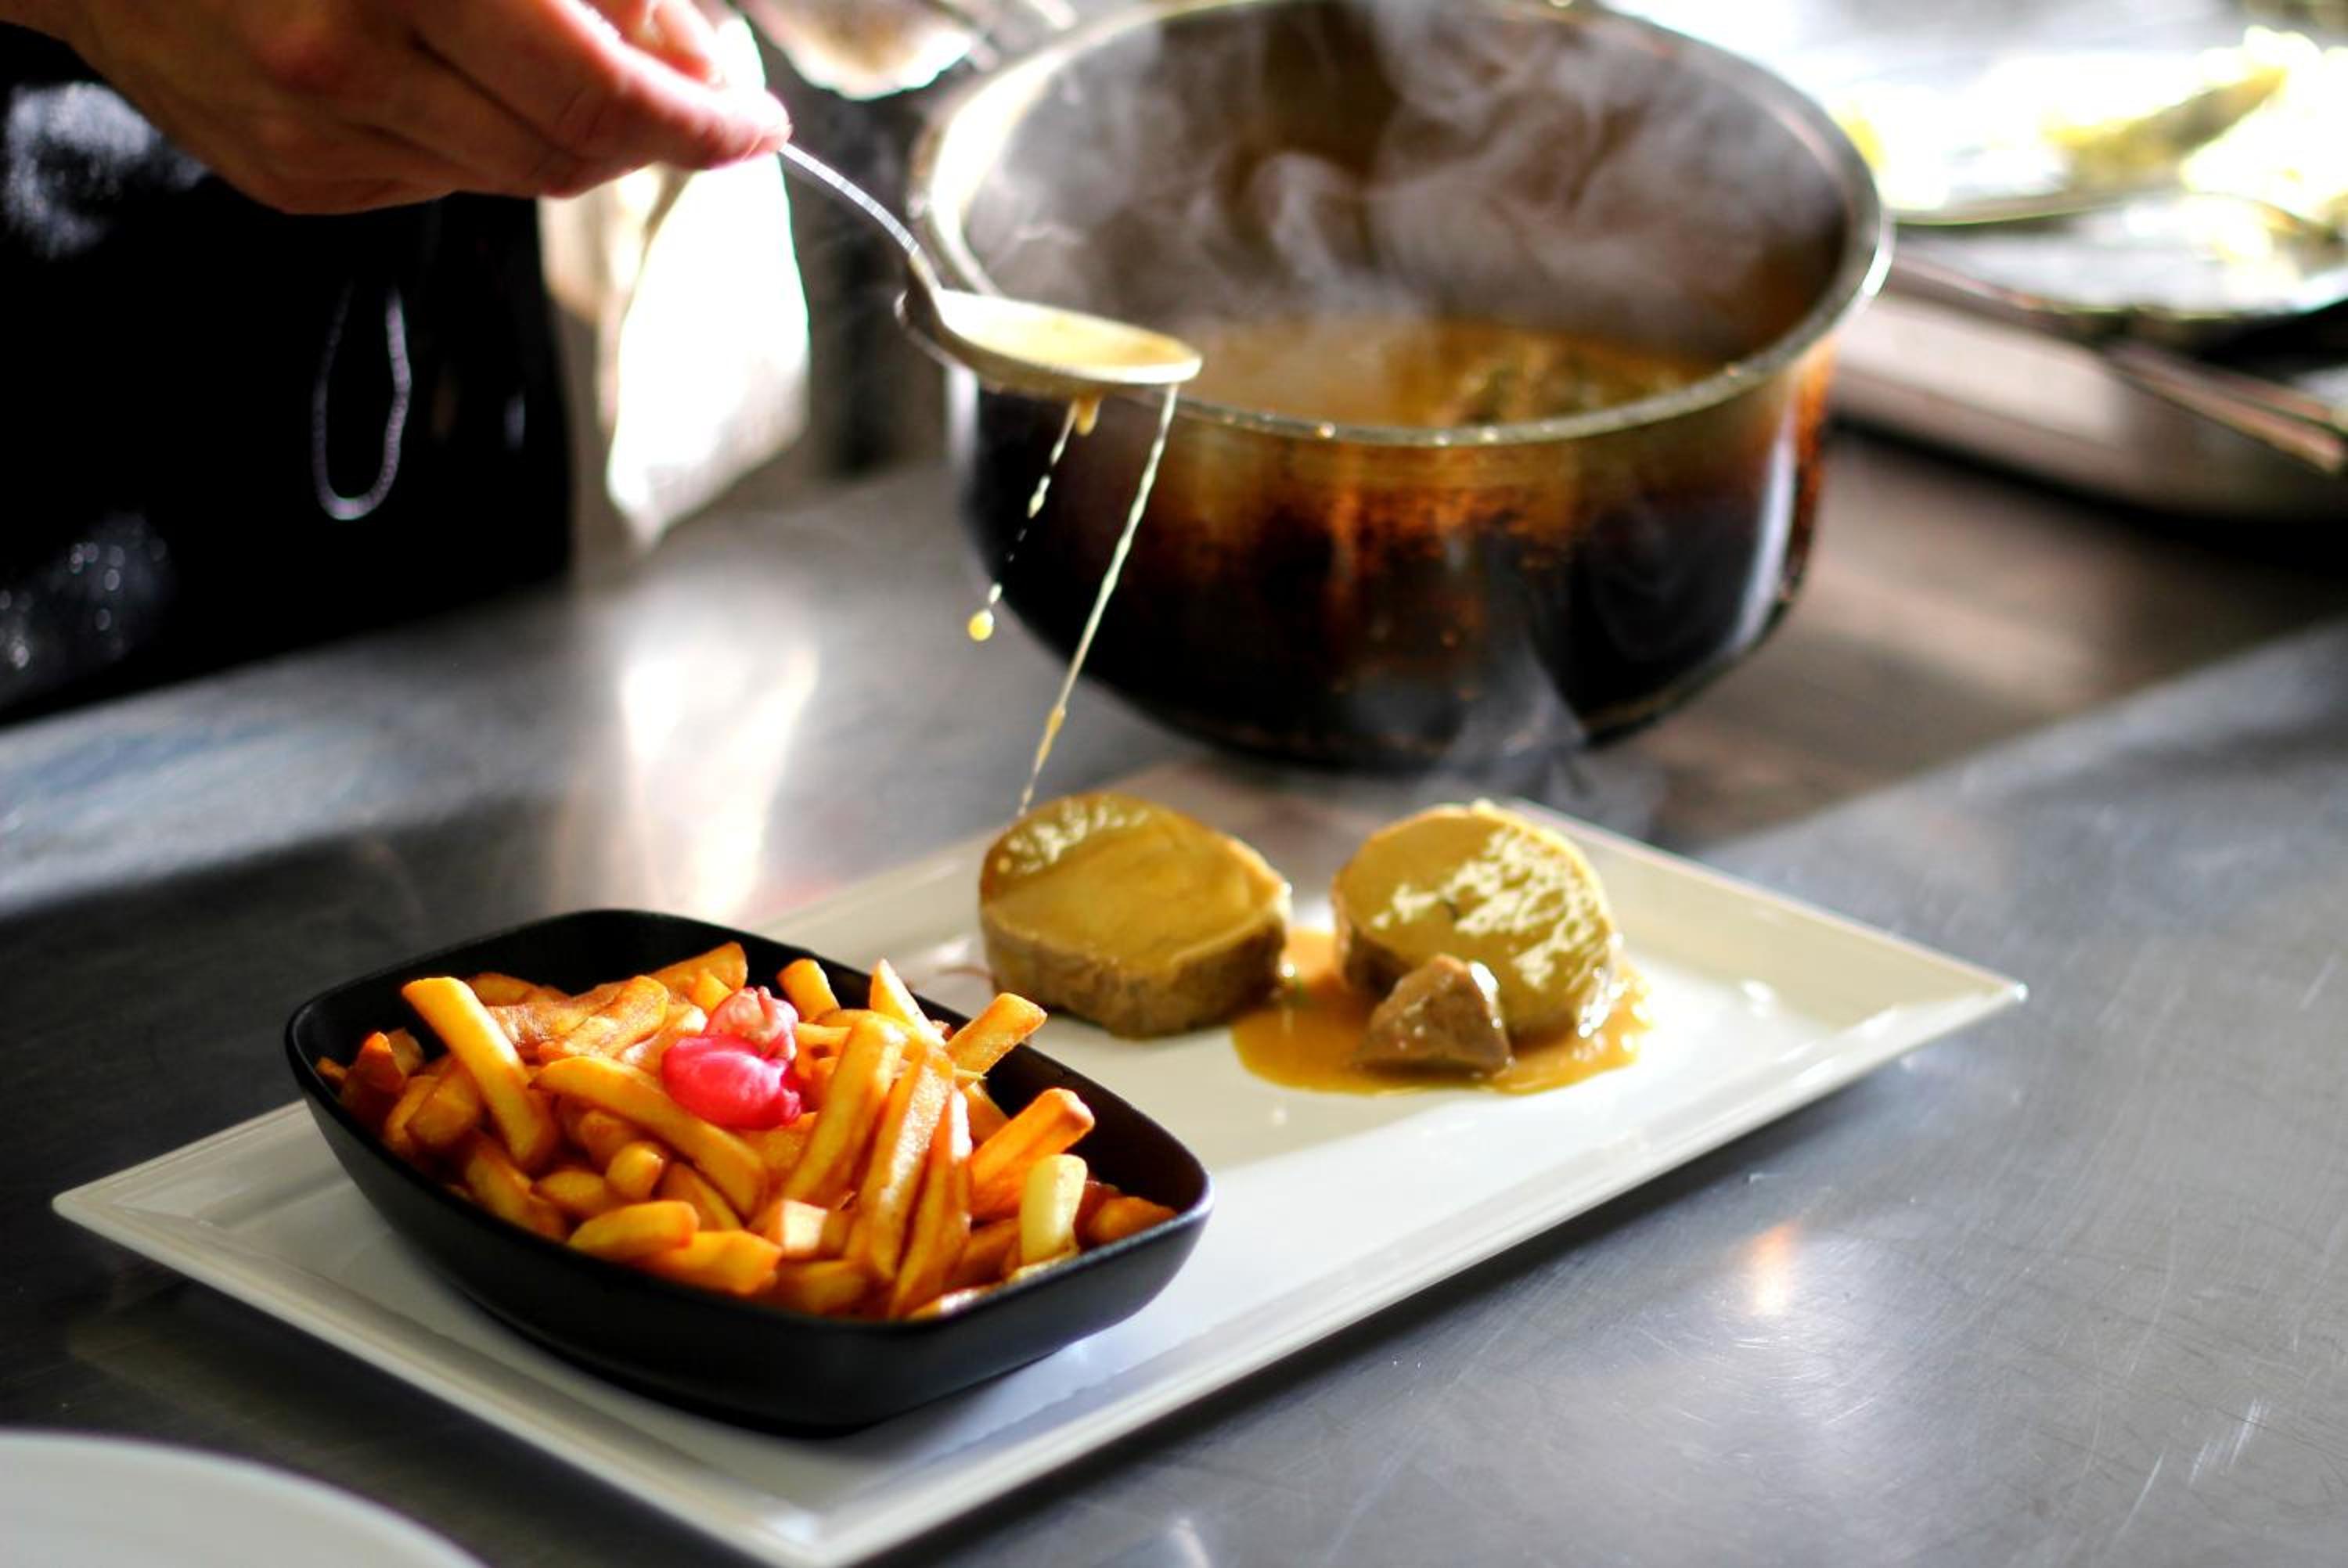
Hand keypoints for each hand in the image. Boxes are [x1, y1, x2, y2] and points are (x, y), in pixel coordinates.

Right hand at [37, 0, 790, 212]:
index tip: (756, 119)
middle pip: (576, 153)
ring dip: (582, 137)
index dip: (706, 117)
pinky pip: (442, 180)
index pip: (608, 92)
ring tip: (593, 73)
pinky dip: (486, 136)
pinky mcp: (293, 177)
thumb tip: (691, 55)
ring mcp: (315, 131)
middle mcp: (350, 54)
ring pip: (518, 175)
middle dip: (661, 136)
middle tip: (704, 104)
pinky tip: (463, 77)